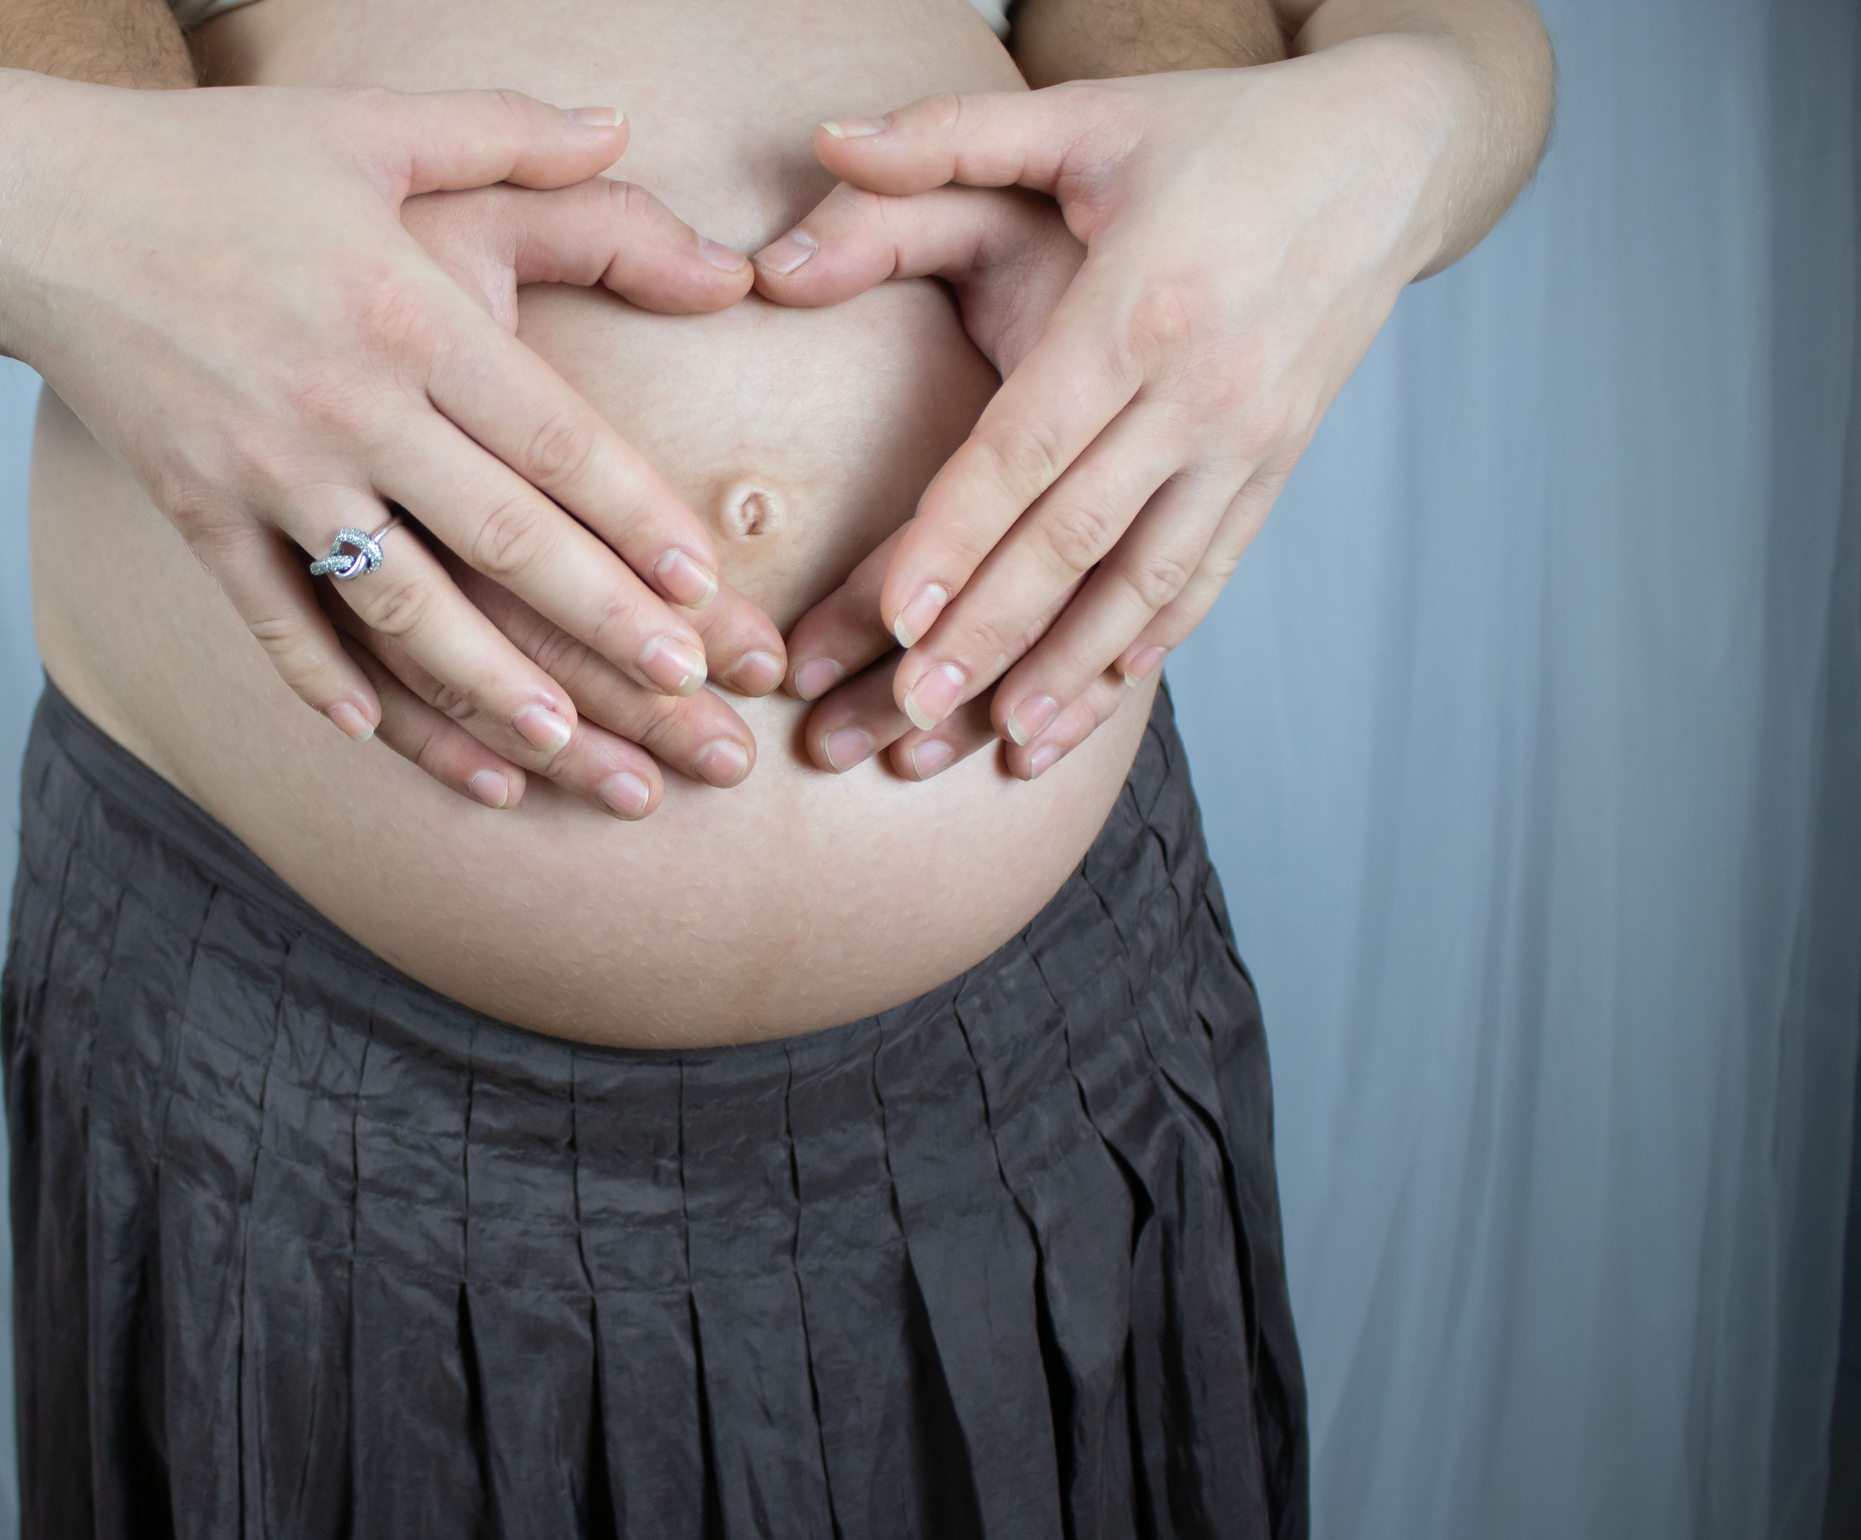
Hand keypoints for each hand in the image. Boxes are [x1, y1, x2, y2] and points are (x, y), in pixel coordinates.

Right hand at [0, 80, 784, 766]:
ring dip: (485, 687)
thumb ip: (508, 131)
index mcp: (406, 310)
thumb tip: (624, 123)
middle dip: (600, 622)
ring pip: (397, 605)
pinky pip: (270, 618)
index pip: (554, 437)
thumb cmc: (216, 159)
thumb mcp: (371, 120)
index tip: (704, 588)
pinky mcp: (194, 510)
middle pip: (500, 537)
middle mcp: (346, 403)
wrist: (32, 204)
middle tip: (684, 691)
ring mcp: (265, 471)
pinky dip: (322, 682)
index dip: (638, 519)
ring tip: (560, 745)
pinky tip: (373, 736)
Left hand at [755, 44, 1470, 776]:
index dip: (957, 537)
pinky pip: (1206, 576)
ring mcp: (1249, 438)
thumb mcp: (1086, 114)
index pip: (1028, 446)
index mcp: (1140, 306)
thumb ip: (948, 134)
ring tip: (997, 742)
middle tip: (907, 715)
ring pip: (1145, 580)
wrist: (1393, 148)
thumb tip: (828, 135)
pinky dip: (1146, 647)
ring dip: (1069, 671)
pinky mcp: (1276, 466)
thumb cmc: (1218, 131)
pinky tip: (1093, 703)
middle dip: (988, 636)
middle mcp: (1202, 388)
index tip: (891, 618)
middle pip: (1075, 537)